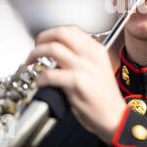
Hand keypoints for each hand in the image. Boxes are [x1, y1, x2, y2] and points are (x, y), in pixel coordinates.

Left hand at [25, 25, 126, 144]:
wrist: (115, 116)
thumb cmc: (105, 97)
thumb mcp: (98, 68)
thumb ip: (81, 57)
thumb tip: (58, 54)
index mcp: (96, 50)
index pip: (71, 29)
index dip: (52, 33)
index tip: (44, 41)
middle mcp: (91, 55)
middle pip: (61, 33)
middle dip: (42, 38)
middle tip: (34, 49)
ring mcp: (84, 68)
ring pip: (53, 48)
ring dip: (36, 54)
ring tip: (31, 63)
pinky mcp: (78, 83)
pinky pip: (50, 74)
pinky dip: (40, 78)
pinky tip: (40, 83)